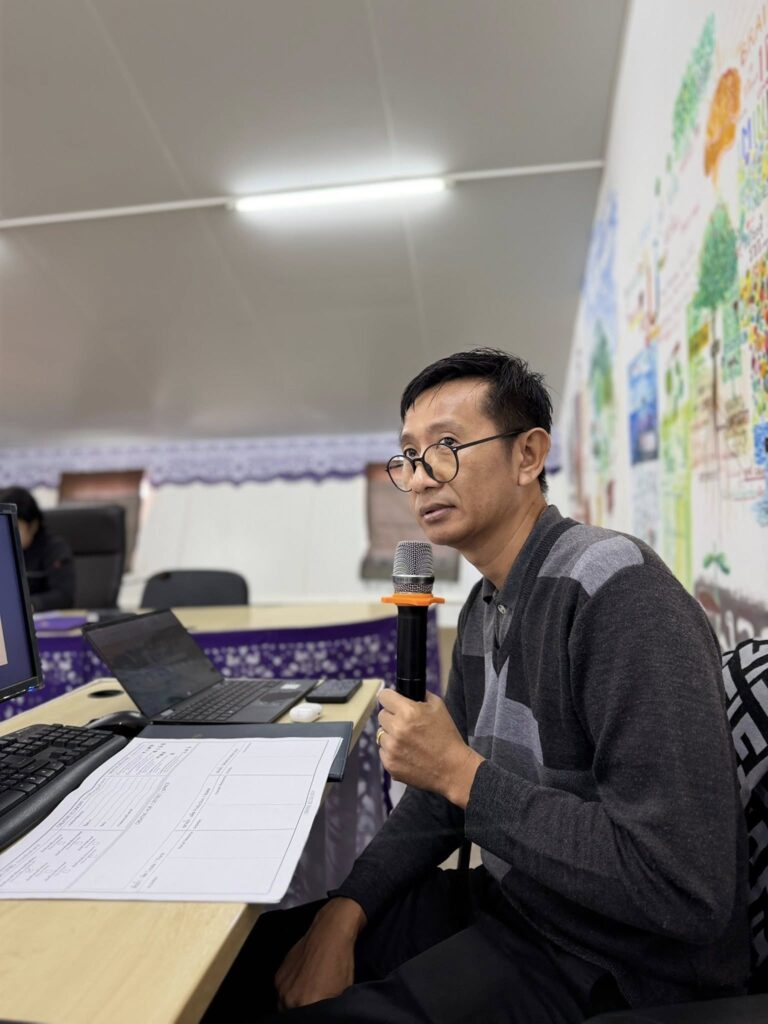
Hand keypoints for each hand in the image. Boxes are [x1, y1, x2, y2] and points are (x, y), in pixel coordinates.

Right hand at [274, 897, 365, 1009]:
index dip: (312, 1016)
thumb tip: (321, 1010)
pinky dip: (289, 990)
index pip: (305, 1019)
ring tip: (306, 994)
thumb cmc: (340, 962)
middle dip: (300, 1012)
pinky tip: (301, 982)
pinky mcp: (278, 974)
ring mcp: (281, 986)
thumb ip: (326, 1008)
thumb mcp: (340, 992)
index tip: (316, 1012)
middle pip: (291, 1014)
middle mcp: (289, 998)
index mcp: (306, 1004)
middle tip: (311, 1004)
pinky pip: (281, 991)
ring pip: (283, 1005)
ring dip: (293, 1003)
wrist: (330, 932)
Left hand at [377, 690, 483, 807]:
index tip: (393, 702)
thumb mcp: (438, 707)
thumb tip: (405, 692)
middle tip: (406, 724)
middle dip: (392, 717)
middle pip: (381, 715)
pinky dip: (392, 751)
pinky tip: (406, 753)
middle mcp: (396, 729)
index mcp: (408, 711)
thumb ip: (420, 695)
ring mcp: (391, 748)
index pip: (384, 696)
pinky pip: (383, 751)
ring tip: (407, 741)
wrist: (452, 768)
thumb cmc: (447, 736)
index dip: (390, 698)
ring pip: (380, 734)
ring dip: (391, 735)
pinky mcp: (389, 764)